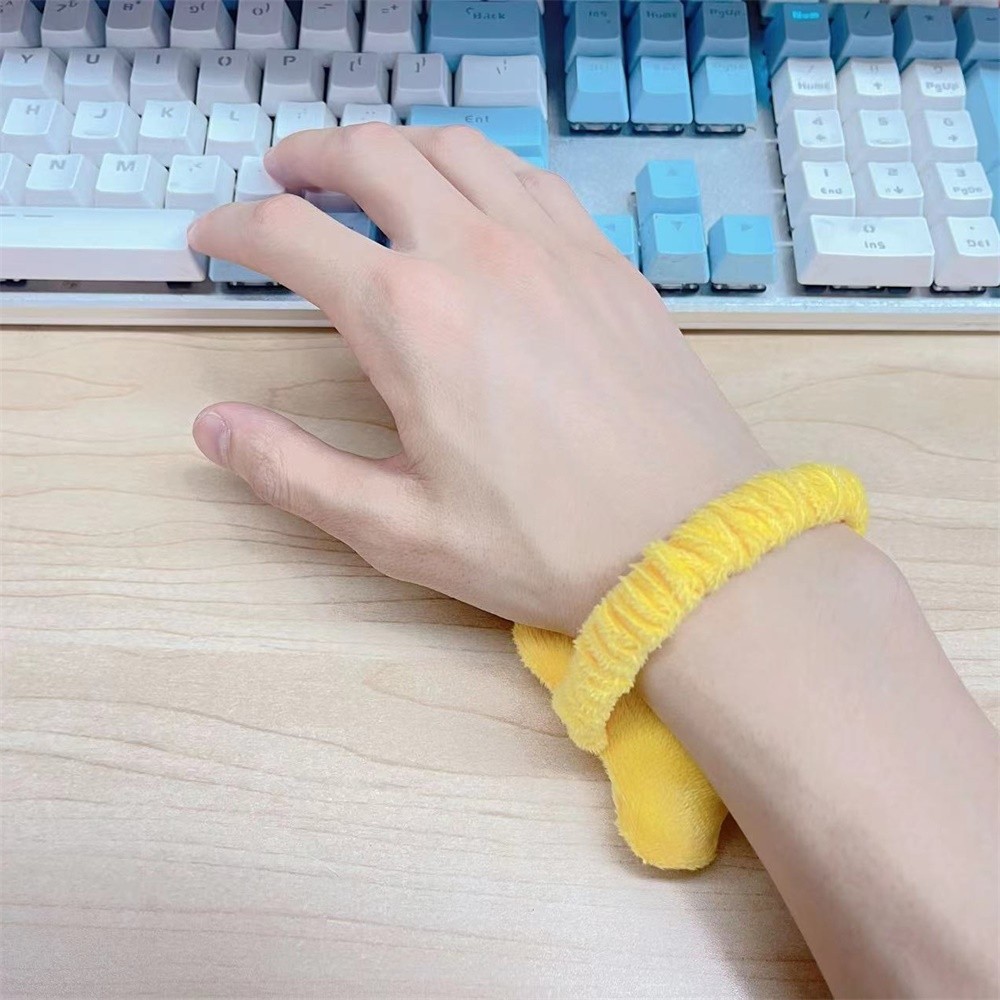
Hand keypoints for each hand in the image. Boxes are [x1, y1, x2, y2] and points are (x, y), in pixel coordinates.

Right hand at [188, 124, 768, 633]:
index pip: (291, 234)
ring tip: (370, 171)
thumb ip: (296, 472)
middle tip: (283, 175)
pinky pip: (531, 176)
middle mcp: (478, 254)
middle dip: (309, 156)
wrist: (691, 540)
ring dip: (395, 145)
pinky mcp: (605, 259)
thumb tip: (217, 427)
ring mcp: (551, 246)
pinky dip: (481, 166)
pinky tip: (476, 198)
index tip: (212, 240)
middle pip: (371, 156)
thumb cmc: (549, 543)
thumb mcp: (401, 529)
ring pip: (455, 147)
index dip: (234, 228)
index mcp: (411, 317)